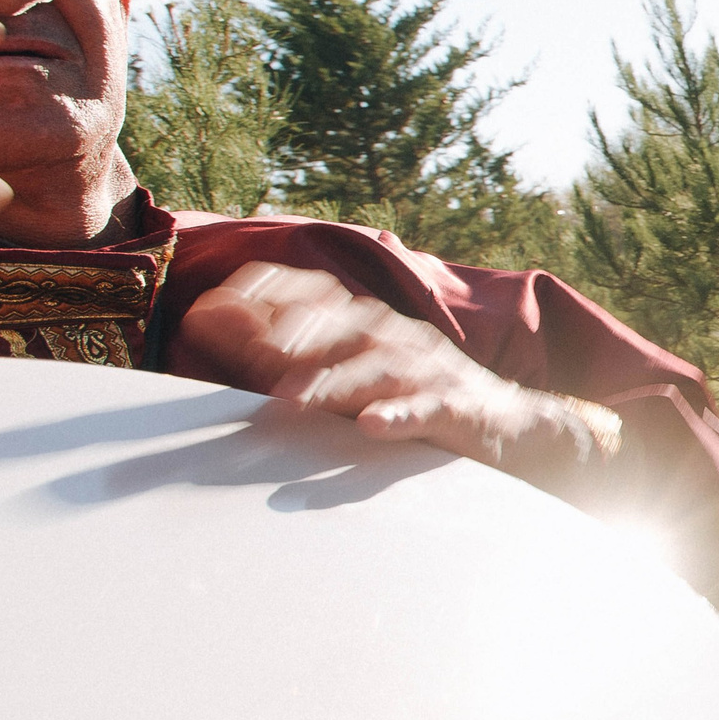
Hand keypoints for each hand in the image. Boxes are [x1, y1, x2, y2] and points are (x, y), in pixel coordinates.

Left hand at [173, 262, 617, 493]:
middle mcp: (395, 336)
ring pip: (376, 368)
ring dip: (332, 380)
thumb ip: (294, 359)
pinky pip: (428, 408)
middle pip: (336, 325)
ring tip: (290, 396)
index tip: (208, 308)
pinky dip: (400, 414)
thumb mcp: (355, 372)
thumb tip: (217, 339)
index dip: (261, 296)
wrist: (510, 426)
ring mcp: (427, 370)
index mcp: (366, 323)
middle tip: (237, 347)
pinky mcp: (456, 407)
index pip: (310, 293)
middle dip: (286, 333)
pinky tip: (373, 425)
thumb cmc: (413, 400)